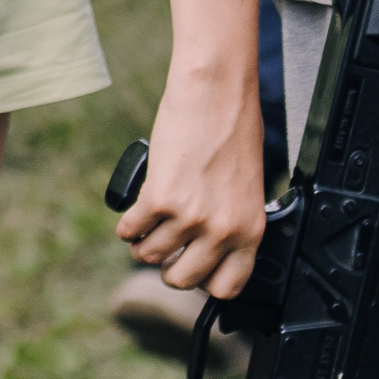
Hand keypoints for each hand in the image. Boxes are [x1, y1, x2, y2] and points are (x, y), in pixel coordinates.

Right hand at [115, 77, 273, 298]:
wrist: (216, 91)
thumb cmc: (233, 128)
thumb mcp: (246, 186)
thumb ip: (230, 221)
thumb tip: (204, 249)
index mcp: (251, 229)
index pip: (226, 287)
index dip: (204, 280)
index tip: (193, 265)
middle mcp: (222, 230)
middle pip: (180, 280)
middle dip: (166, 265)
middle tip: (166, 242)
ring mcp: (190, 217)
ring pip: (149, 256)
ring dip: (143, 242)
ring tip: (150, 220)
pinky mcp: (160, 199)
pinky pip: (130, 231)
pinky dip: (127, 224)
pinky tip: (135, 210)